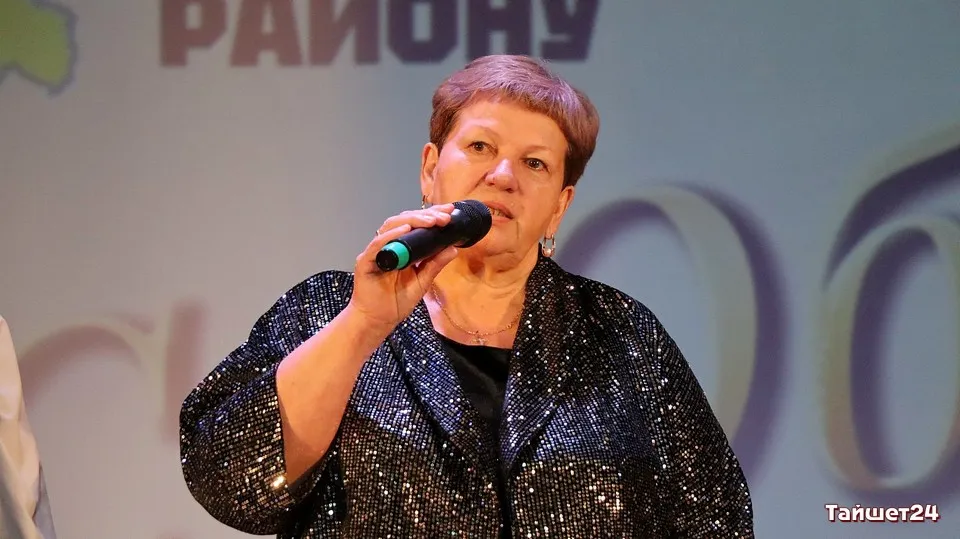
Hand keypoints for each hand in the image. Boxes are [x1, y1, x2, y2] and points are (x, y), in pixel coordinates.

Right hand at [348, 203, 458, 331]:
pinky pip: (377, 245)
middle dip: (425, 216)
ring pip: (390, 226)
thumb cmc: (395, 301)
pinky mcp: (365, 262)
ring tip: (430, 221)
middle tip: (444, 217)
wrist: (377, 321)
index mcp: (401, 248)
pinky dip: (391, 236)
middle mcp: (387, 245)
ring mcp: (376, 252)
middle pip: (403, 220)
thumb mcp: (422, 282)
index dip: (432, 216)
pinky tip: (405, 230)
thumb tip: (453, 248)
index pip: (415, 225)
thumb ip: (435, 264)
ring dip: (411, 221)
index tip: (450, 212)